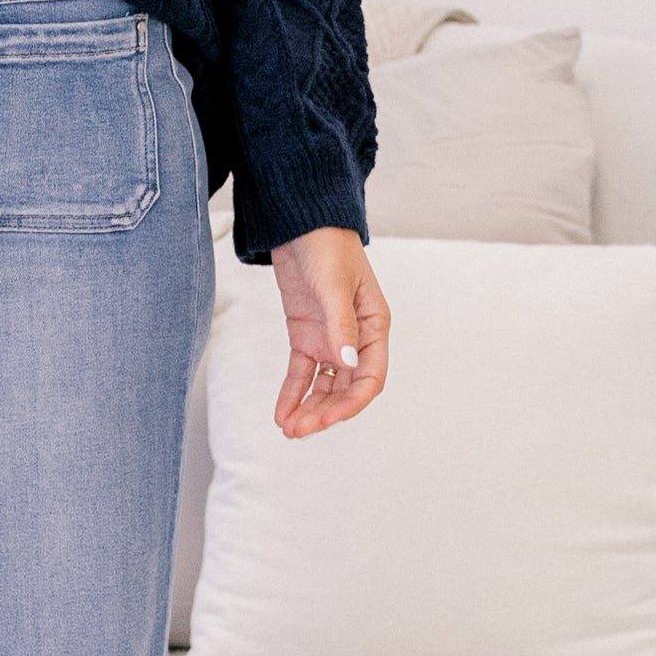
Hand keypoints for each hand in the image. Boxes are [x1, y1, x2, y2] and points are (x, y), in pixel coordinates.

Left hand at [268, 226, 389, 438]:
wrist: (300, 225)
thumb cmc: (327, 247)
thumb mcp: (335, 286)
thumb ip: (340, 326)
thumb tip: (347, 363)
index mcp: (374, 327)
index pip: (370, 378)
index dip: (350, 404)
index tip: (327, 419)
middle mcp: (355, 339)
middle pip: (345, 389)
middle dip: (325, 412)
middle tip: (299, 430)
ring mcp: (329, 340)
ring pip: (323, 386)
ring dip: (309, 408)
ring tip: (289, 429)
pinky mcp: (305, 337)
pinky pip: (301, 374)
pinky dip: (292, 393)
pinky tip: (282, 413)